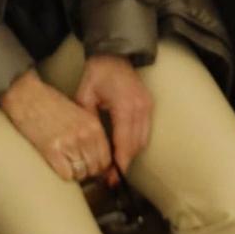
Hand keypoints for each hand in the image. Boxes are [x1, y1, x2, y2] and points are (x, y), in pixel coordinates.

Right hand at [0, 69, 111, 183]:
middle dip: (87, 170)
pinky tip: (58, 164)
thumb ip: (89, 131)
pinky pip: (66, 175)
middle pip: (95, 168)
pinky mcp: (52, 151)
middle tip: (77, 165)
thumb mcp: (78, 113)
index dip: (99, 166)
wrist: (27, 97)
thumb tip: (97, 155)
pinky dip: (63, 174)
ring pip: (81, 174)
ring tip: (66, 162)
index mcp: (92, 124)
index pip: (106, 157)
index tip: (93, 166)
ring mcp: (68, 144)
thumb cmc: (50, 103)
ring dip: (75, 172)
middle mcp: (83, 135)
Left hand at [74, 55, 152, 178]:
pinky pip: (144, 132)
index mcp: (124, 105)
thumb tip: (87, 145)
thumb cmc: (98, 73)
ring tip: (115, 168)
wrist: (114, 54)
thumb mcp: (85, 94)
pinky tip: (123, 151)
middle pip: (135, 145)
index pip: (124, 141)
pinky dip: (135, 144)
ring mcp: (147, 106)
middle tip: (110, 179)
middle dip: (123, 164)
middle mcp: (140, 107)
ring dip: (130, 155)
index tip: (111, 179)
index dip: (119, 163)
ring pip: (142, 141)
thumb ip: (87, 118)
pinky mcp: (149, 106)